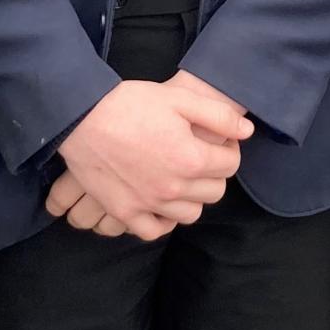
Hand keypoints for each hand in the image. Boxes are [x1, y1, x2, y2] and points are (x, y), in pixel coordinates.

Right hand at [56, 78, 250, 239]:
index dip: (229, 148)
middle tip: (202, 155)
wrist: (81, 116)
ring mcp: (148, 204)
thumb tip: (247, 131)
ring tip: (183, 176)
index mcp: (190, 159)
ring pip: (190, 214)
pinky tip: (163, 202)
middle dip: (215, 173)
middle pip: (214, 192)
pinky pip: (155, 231)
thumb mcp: (179, 99)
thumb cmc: (130, 103)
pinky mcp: (124, 212)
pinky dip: (164, 221)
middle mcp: (173, 188)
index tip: (220, 139)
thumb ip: (218, 116)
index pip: (230, 164)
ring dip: (193, 197)